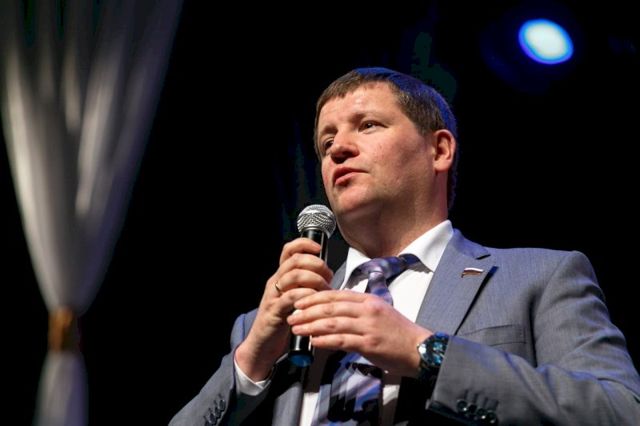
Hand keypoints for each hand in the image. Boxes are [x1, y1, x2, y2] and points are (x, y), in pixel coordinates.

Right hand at [234, 238, 332, 380]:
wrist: (262, 345)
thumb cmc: (282, 322)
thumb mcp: (293, 298)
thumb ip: (305, 285)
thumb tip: (328, 275)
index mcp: (281, 276)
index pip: (289, 250)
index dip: (304, 244)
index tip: (320, 248)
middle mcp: (275, 282)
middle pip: (295, 260)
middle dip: (316, 264)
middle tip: (328, 276)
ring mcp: (274, 296)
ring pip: (294, 275)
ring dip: (315, 279)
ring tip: (325, 290)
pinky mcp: (275, 311)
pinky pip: (291, 296)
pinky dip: (307, 295)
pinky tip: (315, 301)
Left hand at [287, 290, 432, 376]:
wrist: (420, 349)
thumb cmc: (399, 334)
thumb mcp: (379, 313)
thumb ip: (358, 311)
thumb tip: (335, 313)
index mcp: (368, 300)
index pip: (336, 295)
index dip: (315, 297)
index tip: (300, 302)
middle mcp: (367, 310)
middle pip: (331, 307)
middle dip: (308, 311)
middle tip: (293, 315)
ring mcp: (368, 326)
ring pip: (333, 323)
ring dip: (311, 325)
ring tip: (297, 328)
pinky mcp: (369, 343)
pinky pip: (342, 340)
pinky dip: (325, 340)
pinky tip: (314, 341)